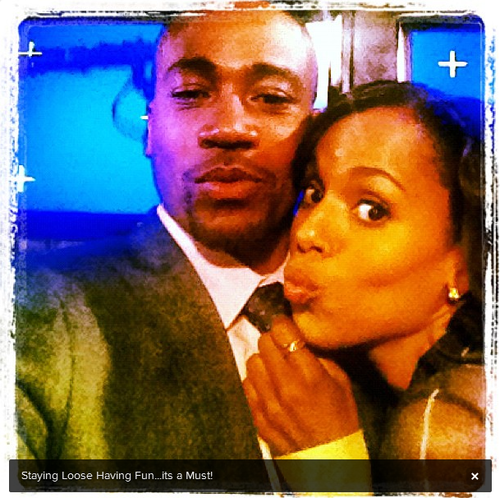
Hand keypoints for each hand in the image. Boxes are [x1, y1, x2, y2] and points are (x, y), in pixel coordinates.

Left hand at [243, 316, 359, 455]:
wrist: (331, 462)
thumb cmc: (341, 417)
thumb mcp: (340, 381)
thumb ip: (318, 356)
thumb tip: (297, 338)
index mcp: (309, 374)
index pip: (283, 332)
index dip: (284, 325)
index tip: (287, 328)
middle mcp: (285, 386)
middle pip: (264, 342)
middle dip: (273, 340)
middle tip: (282, 348)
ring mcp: (268, 403)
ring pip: (252, 361)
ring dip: (263, 360)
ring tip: (275, 367)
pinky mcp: (258, 417)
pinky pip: (246, 385)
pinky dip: (256, 381)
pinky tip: (268, 386)